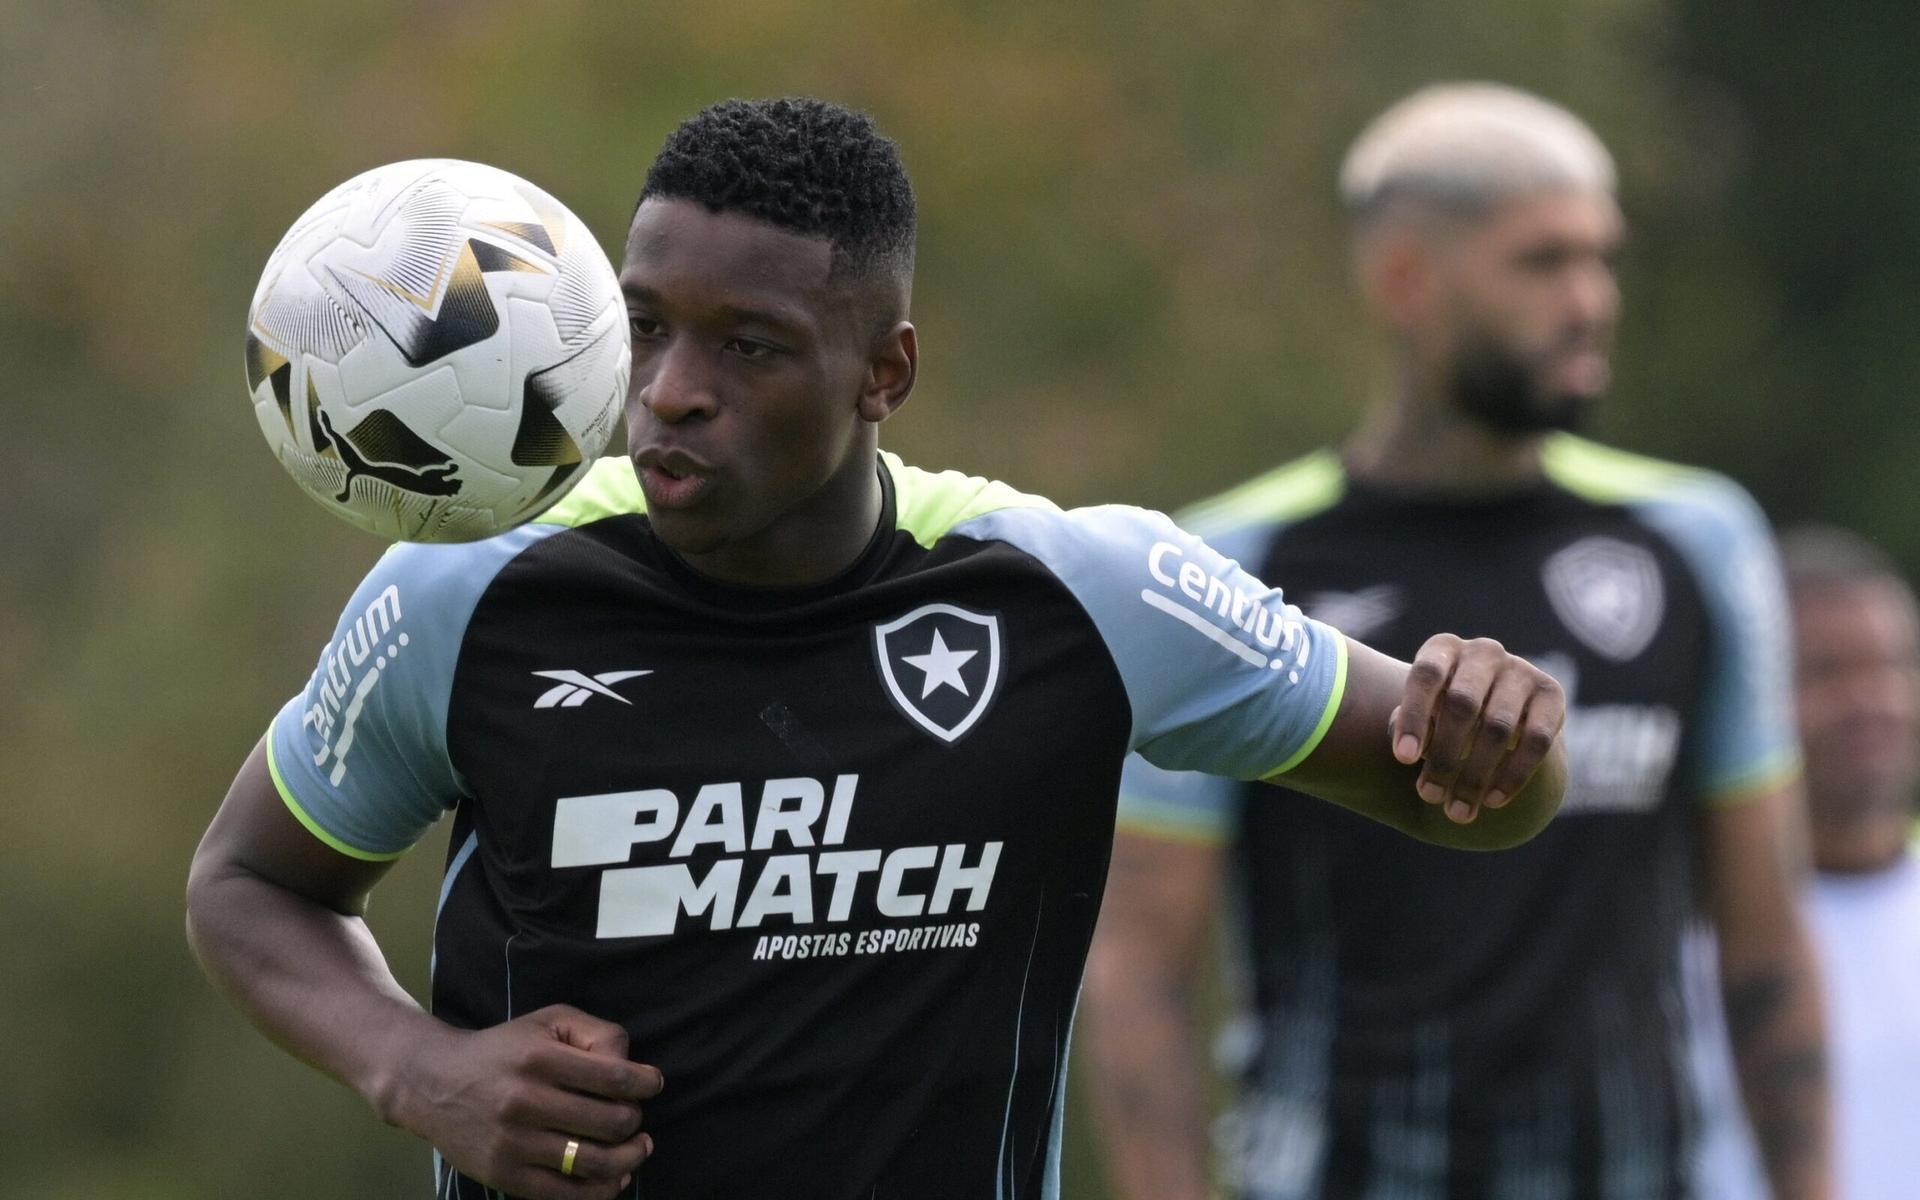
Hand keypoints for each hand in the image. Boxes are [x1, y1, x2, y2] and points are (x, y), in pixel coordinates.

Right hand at [382, 1004, 662, 1199]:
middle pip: (612, 1123)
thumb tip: (631, 1068)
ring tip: (638, 1149)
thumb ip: (596, 1033)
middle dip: (635, 1120)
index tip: (652, 1084)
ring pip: (595, 1163)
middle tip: (634, 1117)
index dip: (646, 1083)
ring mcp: (514, 1144)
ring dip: (630, 1159)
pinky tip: (614, 1177)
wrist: (433, 1083)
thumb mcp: (548, 1021)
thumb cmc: (505, 1049)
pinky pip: (566, 1195)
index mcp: (539, 1059)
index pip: (615, 1078)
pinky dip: (600, 1191)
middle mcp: (525, 1102)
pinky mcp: (504, 1175)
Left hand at [1389, 634, 1564, 823]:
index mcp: (1443, 648)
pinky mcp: (1552, 694)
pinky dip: (1513, 774)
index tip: (1402, 760)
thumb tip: (1414, 748)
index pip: (1426, 676)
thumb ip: (1408, 724)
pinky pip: (1536, 739)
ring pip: (1498, 727)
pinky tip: (1493, 800)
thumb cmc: (1441, 713)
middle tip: (1429, 796)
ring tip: (1457, 811)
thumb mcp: (1421, 713)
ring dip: (1475, 775)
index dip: (1414, 717)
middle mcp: (1483, 652)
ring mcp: (1521, 669)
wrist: (1496, 709)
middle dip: (1444, 756)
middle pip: (1462, 704)